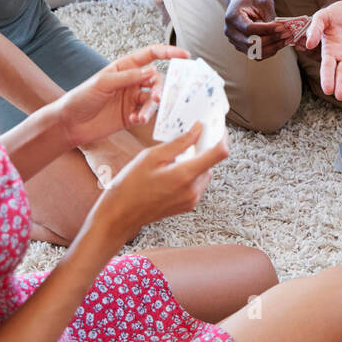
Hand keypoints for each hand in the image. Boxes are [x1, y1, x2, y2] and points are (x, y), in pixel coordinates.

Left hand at [53, 45, 189, 147]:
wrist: (69, 124)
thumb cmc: (81, 98)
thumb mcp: (103, 83)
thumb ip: (129, 77)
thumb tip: (153, 71)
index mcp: (125, 67)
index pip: (151, 55)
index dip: (169, 53)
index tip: (185, 56)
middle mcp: (132, 82)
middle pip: (157, 80)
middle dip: (160, 88)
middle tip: (157, 98)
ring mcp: (132, 99)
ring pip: (153, 100)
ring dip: (152, 107)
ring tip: (142, 116)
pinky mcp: (131, 116)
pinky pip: (147, 114)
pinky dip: (144, 117)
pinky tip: (135, 120)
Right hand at [90, 124, 229, 245]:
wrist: (120, 215)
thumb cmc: (131, 185)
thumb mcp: (152, 156)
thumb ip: (179, 142)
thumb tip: (198, 129)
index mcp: (185, 176)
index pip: (219, 153)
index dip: (222, 137)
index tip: (217, 127)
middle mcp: (193, 190)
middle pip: (212, 162)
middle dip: (204, 148)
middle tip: (191, 136)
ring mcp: (192, 200)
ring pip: (205, 172)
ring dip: (197, 161)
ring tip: (176, 155)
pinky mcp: (188, 205)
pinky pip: (197, 183)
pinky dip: (191, 172)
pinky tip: (173, 169)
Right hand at [224, 0, 285, 58]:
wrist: (239, 0)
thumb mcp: (262, 0)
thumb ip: (269, 15)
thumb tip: (281, 30)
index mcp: (233, 17)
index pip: (249, 28)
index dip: (267, 29)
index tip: (282, 27)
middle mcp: (231, 32)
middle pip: (252, 43)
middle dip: (272, 39)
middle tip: (288, 34)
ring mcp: (235, 41)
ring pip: (255, 52)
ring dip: (273, 48)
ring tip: (287, 39)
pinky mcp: (242, 47)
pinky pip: (257, 55)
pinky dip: (270, 51)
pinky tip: (280, 43)